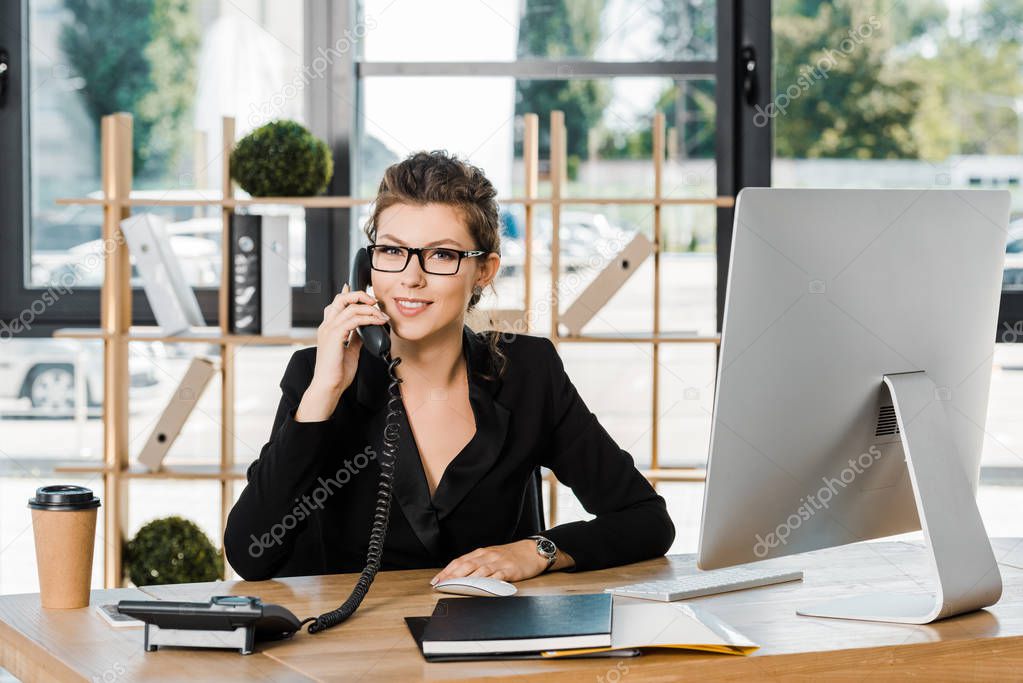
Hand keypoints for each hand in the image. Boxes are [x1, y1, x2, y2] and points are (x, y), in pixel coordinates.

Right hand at [310, 282, 389, 393]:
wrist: (328, 386)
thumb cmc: (337, 372)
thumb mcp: (350, 351)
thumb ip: (355, 338)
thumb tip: (365, 329)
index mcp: (329, 328)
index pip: (337, 304)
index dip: (349, 294)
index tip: (363, 293)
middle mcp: (327, 326)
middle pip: (341, 299)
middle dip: (360, 295)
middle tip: (375, 302)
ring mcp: (329, 330)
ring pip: (351, 307)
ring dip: (371, 310)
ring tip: (382, 316)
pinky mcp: (335, 336)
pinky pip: (354, 320)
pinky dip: (369, 318)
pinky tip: (378, 322)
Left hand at [429, 540, 547, 584]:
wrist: (531, 551)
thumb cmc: (510, 556)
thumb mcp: (491, 556)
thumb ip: (477, 563)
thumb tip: (458, 575)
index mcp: (481, 553)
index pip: (459, 561)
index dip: (446, 571)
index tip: (436, 581)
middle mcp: (487, 556)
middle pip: (466, 566)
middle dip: (452, 576)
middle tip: (441, 585)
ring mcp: (498, 563)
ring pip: (479, 571)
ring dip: (466, 580)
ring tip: (455, 588)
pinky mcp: (509, 570)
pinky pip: (497, 577)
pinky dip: (488, 582)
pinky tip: (480, 588)